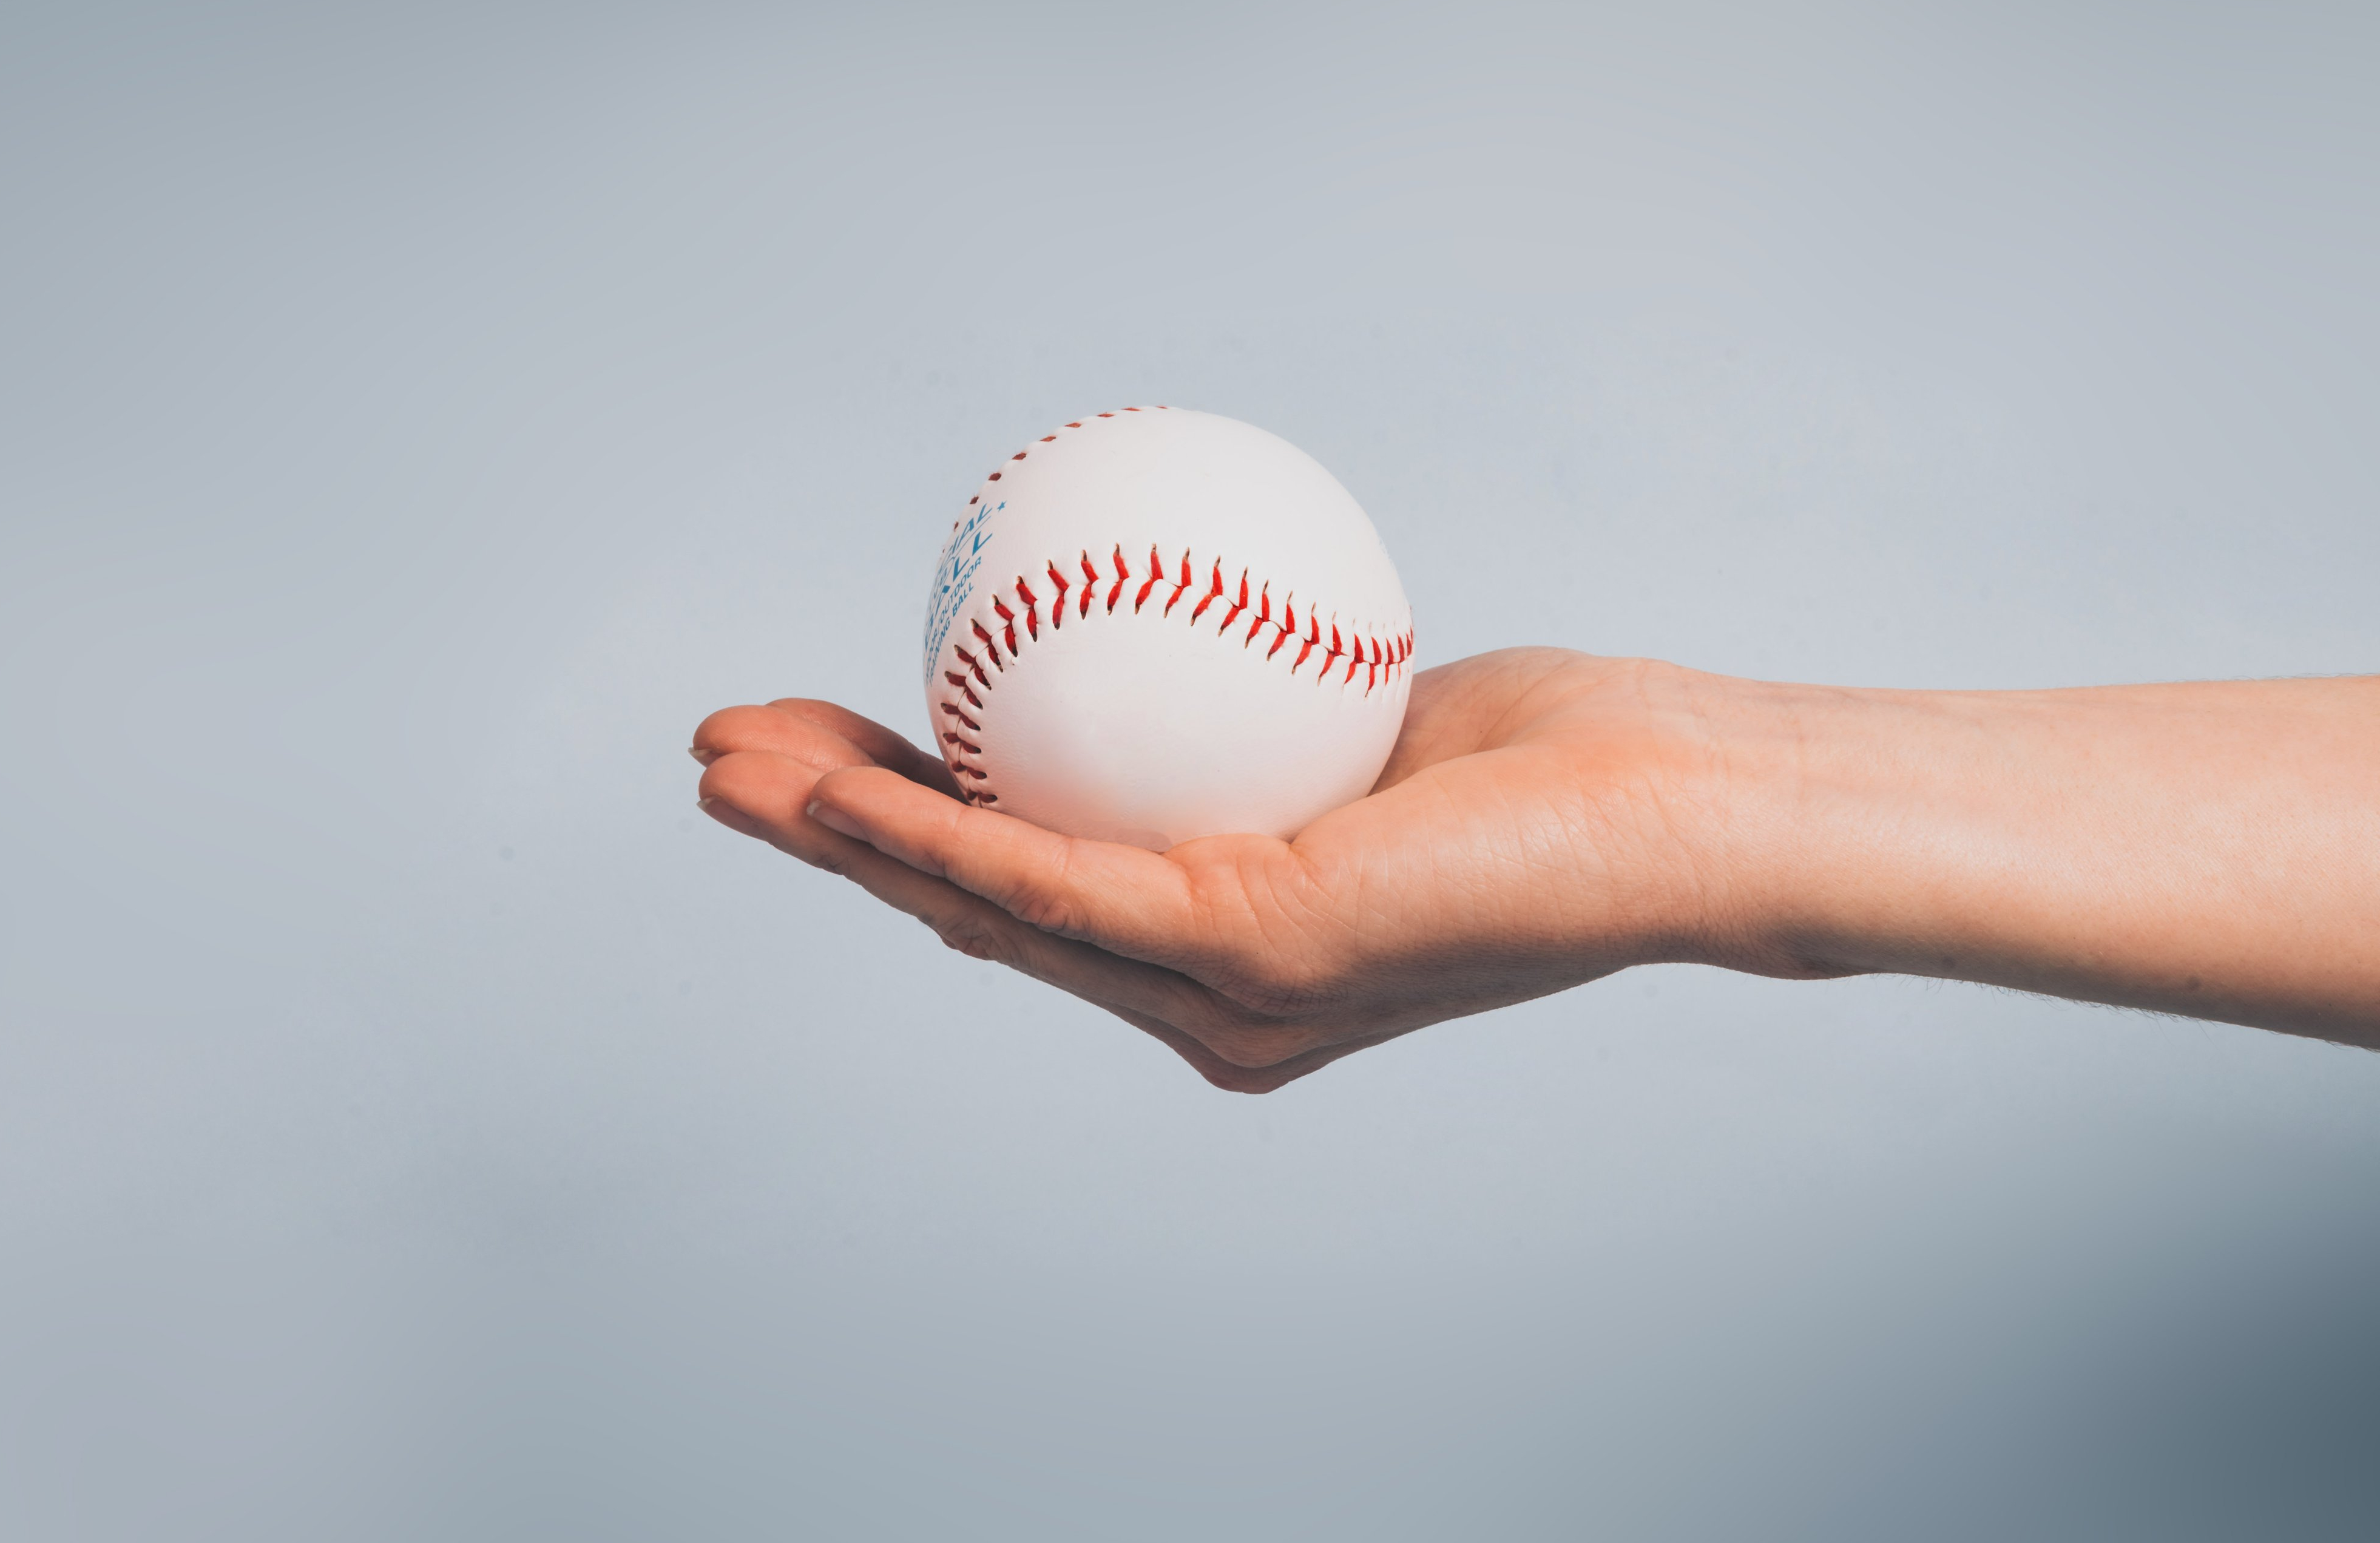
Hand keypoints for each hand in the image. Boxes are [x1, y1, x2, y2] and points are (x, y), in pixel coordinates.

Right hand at [691, 649, 1834, 1090]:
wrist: (1661, 807)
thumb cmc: (1535, 761)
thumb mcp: (1349, 722)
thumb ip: (1242, 717)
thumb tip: (1160, 629)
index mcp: (1218, 952)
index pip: (1025, 885)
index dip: (901, 823)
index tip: (818, 741)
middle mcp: (1204, 999)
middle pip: (974, 911)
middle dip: (833, 839)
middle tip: (719, 758)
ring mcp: (1222, 993)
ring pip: (985, 908)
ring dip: (844, 841)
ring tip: (726, 773)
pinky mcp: (1249, 958)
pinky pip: (1060, 882)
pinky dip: (942, 834)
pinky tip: (848, 793)